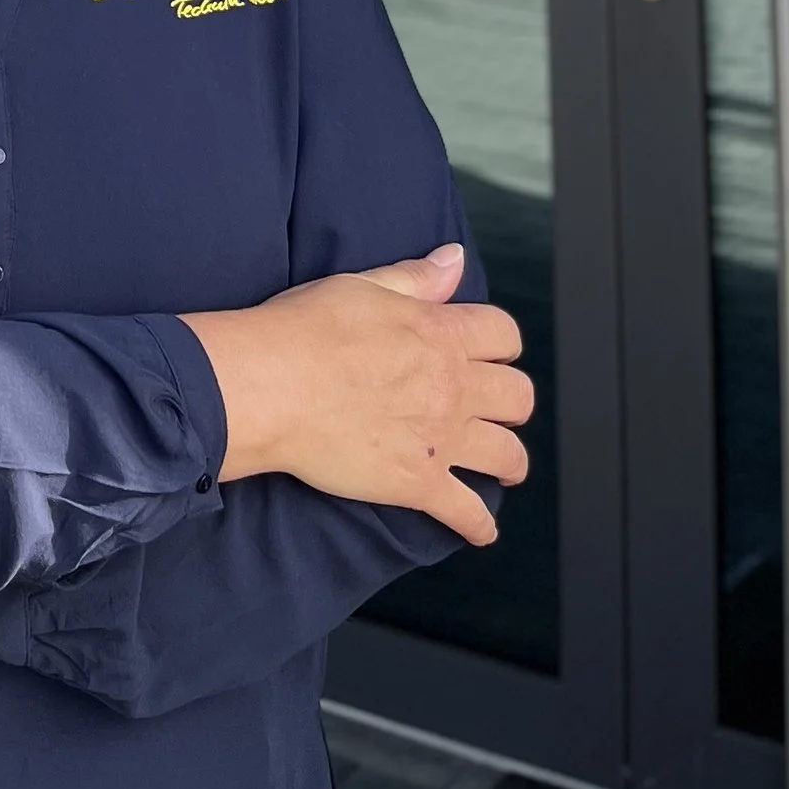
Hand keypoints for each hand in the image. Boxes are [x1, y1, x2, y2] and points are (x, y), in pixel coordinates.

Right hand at [185, 243, 531, 544]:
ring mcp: (441, 439)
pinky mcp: (419, 484)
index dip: (502, 343)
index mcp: (440, 334)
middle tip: (498, 410)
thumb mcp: (361, 285)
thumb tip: (456, 258)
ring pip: (509, 455)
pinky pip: (469, 514)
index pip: (504, 334)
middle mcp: (453, 386)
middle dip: (513, 403)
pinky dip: (479, 525)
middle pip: (518, 397)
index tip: (493, 352)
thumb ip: (416, 277)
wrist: (271, 385)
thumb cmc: (305, 329)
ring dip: (510, 462)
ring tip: (501, 468)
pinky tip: (479, 530)